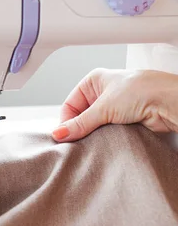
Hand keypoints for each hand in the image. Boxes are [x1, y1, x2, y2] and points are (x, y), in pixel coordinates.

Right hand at [52, 68, 177, 141]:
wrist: (168, 102)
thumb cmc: (142, 91)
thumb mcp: (104, 108)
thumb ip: (79, 123)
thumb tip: (59, 134)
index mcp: (94, 81)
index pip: (70, 104)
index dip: (66, 121)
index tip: (63, 137)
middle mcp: (103, 92)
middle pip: (81, 116)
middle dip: (79, 129)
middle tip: (75, 143)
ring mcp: (114, 107)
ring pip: (94, 126)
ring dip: (92, 135)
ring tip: (91, 143)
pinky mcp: (123, 121)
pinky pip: (106, 132)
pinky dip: (103, 139)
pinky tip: (102, 144)